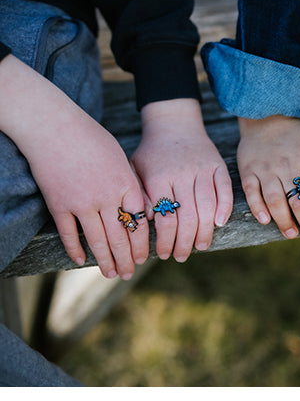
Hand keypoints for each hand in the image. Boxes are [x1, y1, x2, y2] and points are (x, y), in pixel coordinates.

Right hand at [0, 55, 147, 278]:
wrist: (54, 126)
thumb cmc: (92, 138)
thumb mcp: (121, 159)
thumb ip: (130, 185)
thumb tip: (139, 210)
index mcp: (126, 185)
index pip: (139, 224)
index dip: (142, 244)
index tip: (144, 257)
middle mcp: (107, 197)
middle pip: (120, 237)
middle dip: (126, 259)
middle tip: (128, 274)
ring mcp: (81, 203)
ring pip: (97, 241)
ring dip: (105, 260)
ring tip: (110, 274)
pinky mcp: (59, 204)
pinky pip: (69, 233)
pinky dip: (74, 248)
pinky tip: (80, 260)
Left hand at [131, 99, 232, 261]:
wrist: (174, 123)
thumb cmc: (152, 153)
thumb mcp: (135, 171)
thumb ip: (140, 196)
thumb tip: (148, 221)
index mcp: (159, 178)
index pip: (165, 218)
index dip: (166, 240)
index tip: (164, 253)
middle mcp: (182, 174)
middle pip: (188, 217)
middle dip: (185, 242)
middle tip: (182, 255)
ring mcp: (202, 169)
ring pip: (207, 207)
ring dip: (204, 231)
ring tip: (200, 245)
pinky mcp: (217, 165)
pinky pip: (225, 190)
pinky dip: (224, 208)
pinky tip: (219, 224)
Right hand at [237, 115, 299, 239]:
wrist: (266, 117)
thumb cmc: (297, 135)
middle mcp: (288, 165)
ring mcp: (267, 169)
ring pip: (275, 200)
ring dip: (284, 221)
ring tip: (291, 233)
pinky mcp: (249, 171)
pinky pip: (252, 193)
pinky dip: (258, 208)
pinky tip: (266, 220)